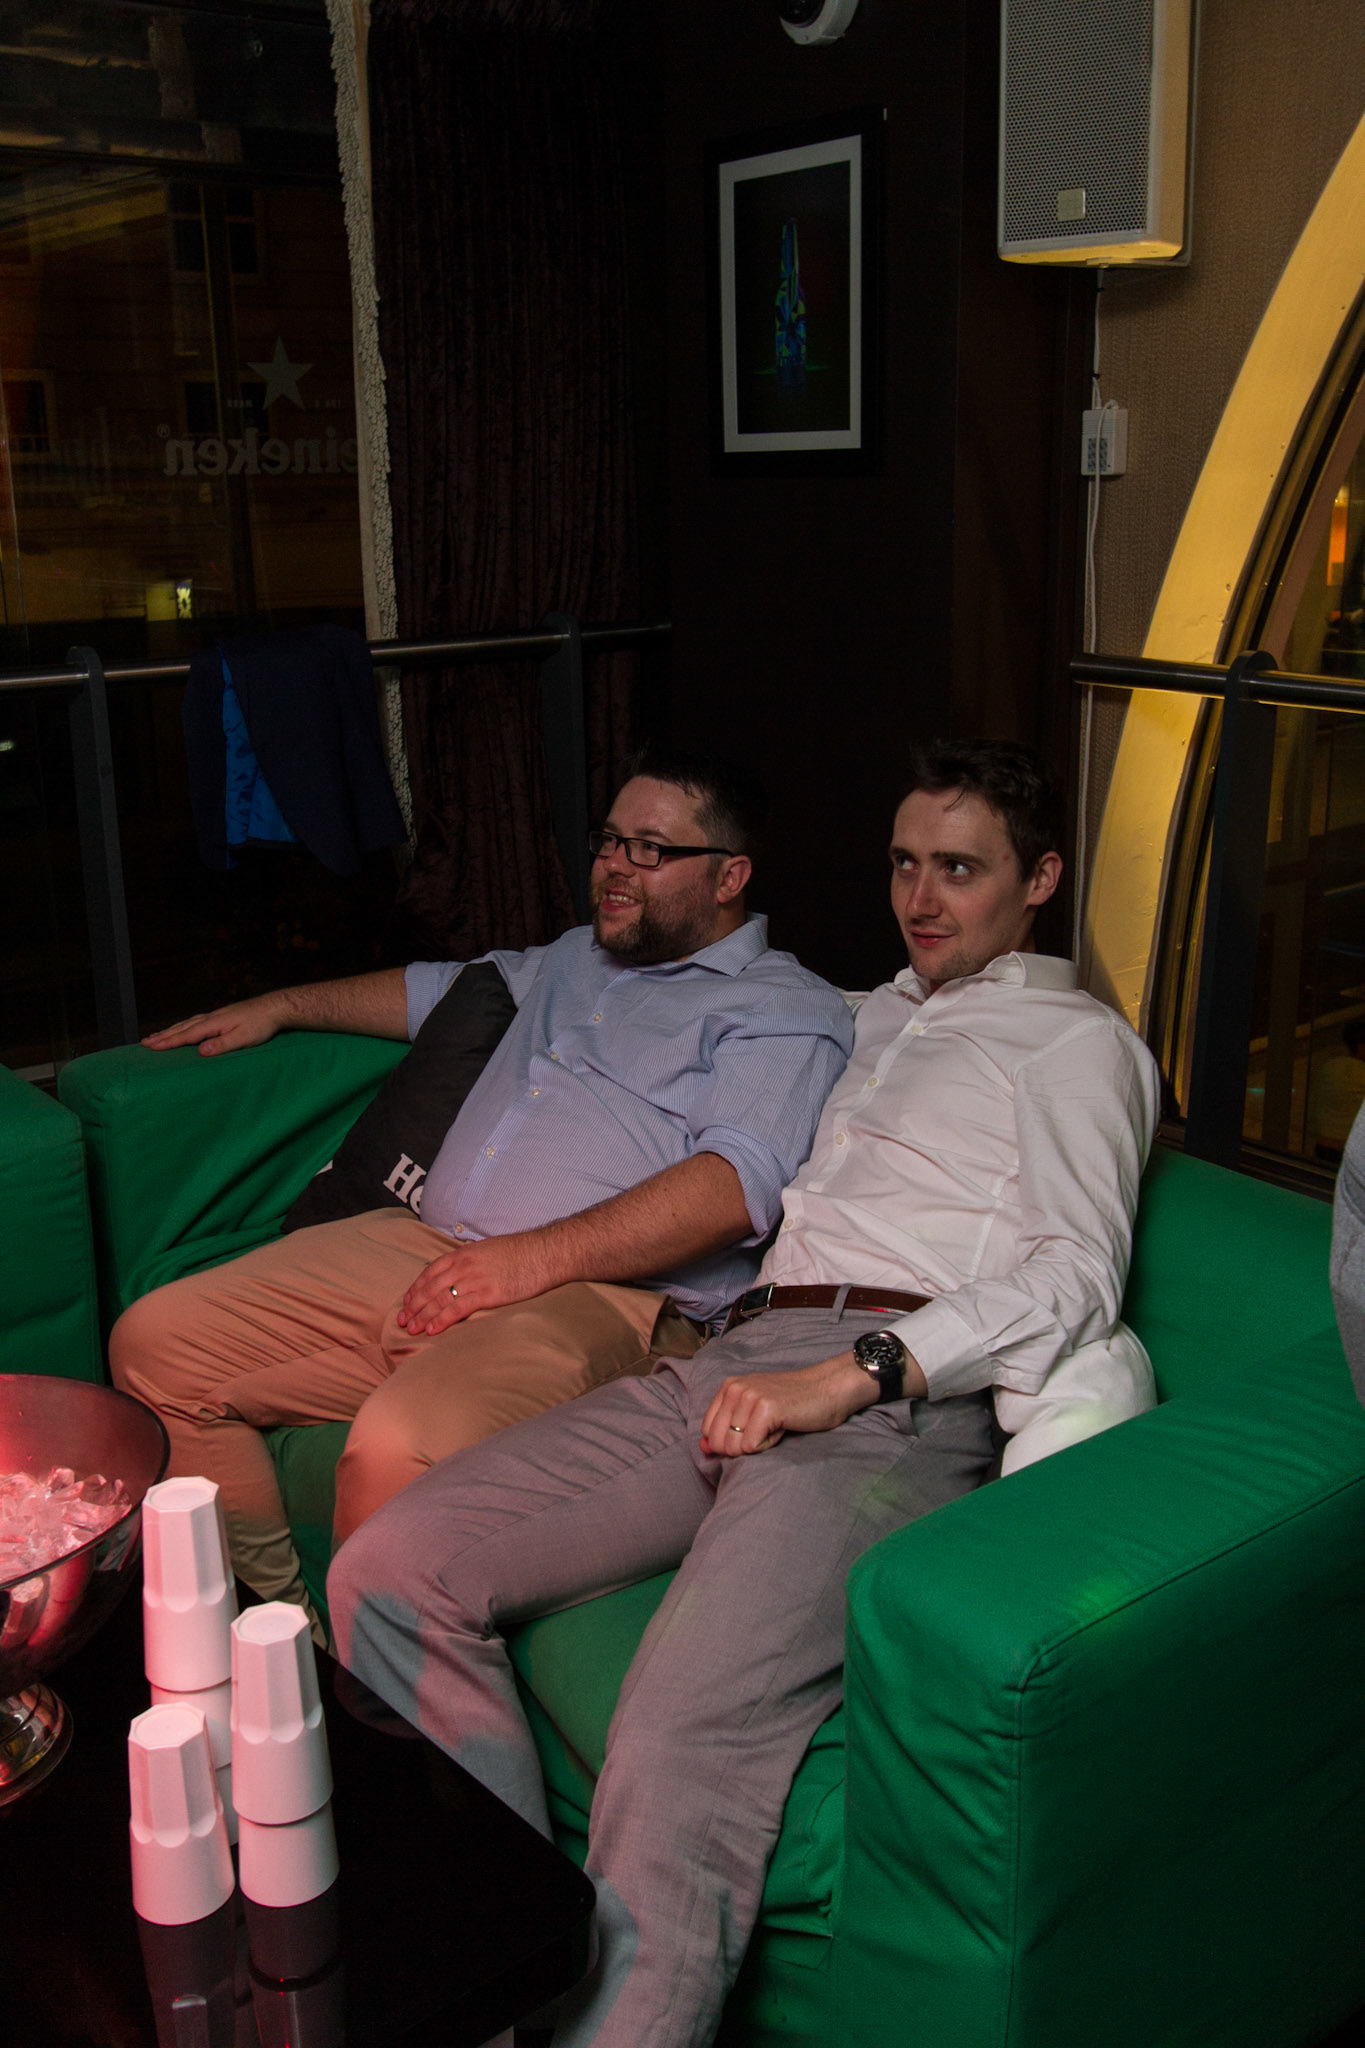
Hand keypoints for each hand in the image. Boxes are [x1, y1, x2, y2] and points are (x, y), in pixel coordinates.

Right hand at [142, 994, 287, 1055]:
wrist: (275, 1007)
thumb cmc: (261, 1024)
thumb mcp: (243, 1038)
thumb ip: (222, 1045)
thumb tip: (201, 1051)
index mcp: (213, 1024)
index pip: (186, 1035)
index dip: (168, 1042)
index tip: (150, 1047)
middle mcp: (211, 1018)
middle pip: (182, 1028)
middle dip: (163, 1036)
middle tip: (144, 1043)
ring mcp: (216, 1015)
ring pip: (187, 1023)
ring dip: (170, 1030)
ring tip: (156, 1036)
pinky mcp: (222, 1016)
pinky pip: (196, 1022)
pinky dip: (183, 1026)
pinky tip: (183, 1028)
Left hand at [395, 1233, 556, 1335]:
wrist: (544, 1253)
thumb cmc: (521, 1252)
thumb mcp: (489, 1249)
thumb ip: (472, 1259)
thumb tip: (462, 1271)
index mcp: (464, 1253)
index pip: (431, 1271)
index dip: (417, 1288)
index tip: (408, 1301)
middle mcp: (464, 1265)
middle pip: (431, 1287)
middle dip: (414, 1306)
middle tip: (403, 1321)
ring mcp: (475, 1279)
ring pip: (440, 1299)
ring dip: (423, 1316)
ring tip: (412, 1330)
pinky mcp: (487, 1294)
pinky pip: (457, 1308)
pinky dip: (442, 1320)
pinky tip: (432, 1330)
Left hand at [701, 1350, 874, 1457]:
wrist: (827, 1390)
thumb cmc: (792, 1404)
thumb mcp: (753, 1412)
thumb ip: (726, 1428)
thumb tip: (703, 1449)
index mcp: (728, 1387)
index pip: (707, 1430)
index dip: (728, 1442)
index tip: (752, 1430)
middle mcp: (735, 1388)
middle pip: (718, 1442)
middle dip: (741, 1447)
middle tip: (765, 1429)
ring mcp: (750, 1397)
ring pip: (735, 1446)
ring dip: (757, 1445)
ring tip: (775, 1426)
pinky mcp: (766, 1409)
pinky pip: (751, 1447)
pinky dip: (768, 1445)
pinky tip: (782, 1428)